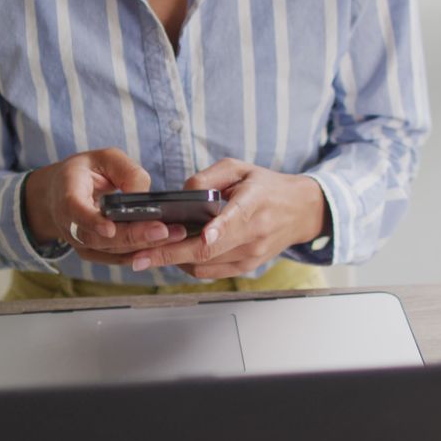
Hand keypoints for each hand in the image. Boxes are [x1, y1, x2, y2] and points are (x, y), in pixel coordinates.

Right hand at [24, 148, 187, 265]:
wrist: (61, 194)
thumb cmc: (86, 171)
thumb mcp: (104, 158)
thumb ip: (126, 171)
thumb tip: (145, 196)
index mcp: (67, 195)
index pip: (74, 210)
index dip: (91, 221)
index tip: (109, 228)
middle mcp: (70, 225)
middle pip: (100, 238)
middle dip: (133, 236)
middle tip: (164, 230)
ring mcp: (81, 243)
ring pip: (112, 250)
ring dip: (144, 246)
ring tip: (175, 235)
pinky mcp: (94, 253)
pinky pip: (118, 258)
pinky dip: (141, 253)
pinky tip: (166, 246)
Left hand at [130, 159, 326, 278]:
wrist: (300, 211)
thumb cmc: (266, 187)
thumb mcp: (240, 168)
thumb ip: (209, 177)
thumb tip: (181, 195)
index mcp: (255, 203)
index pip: (236, 219)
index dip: (218, 230)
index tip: (203, 237)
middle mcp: (255, 234)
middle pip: (209, 251)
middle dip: (170, 255)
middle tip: (139, 258)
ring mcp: (251, 255)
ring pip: (205, 265)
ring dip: (173, 262)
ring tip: (146, 255)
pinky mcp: (246, 267)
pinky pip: (209, 272)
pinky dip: (187, 265)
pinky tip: (171, 256)